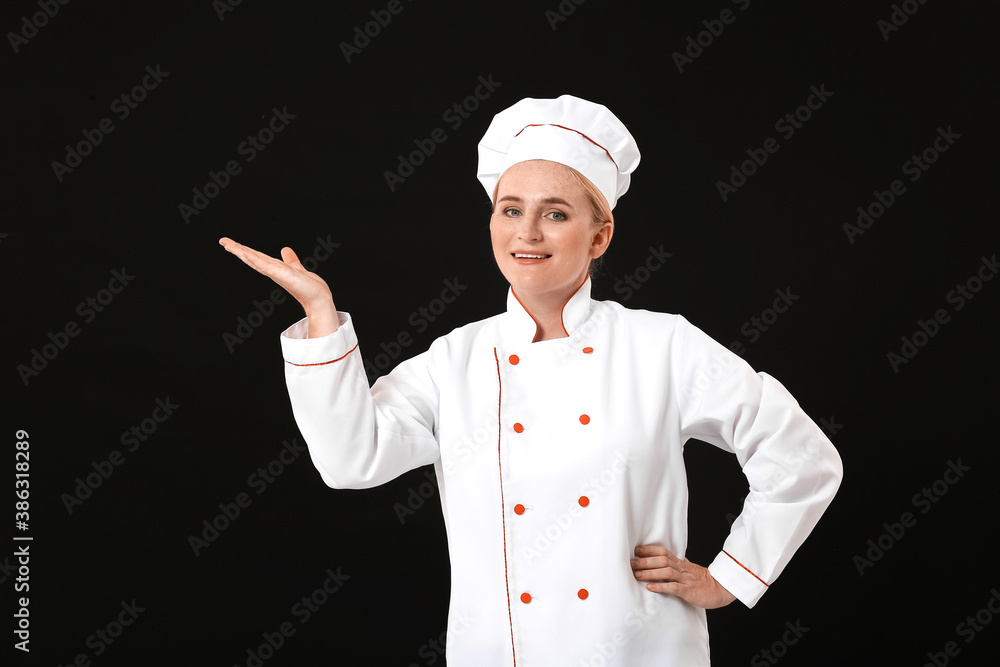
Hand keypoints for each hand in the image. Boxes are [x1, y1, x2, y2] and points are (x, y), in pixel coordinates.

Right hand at [219, 237, 338, 337]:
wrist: (319, 297)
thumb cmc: (308, 286)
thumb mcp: (296, 268)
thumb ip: (290, 260)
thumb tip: (285, 249)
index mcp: (274, 268)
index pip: (256, 257)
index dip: (244, 250)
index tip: (231, 244)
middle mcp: (273, 271)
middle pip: (252, 258)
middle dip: (237, 249)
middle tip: (223, 241)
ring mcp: (276, 273)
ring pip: (256, 260)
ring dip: (242, 253)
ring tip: (229, 245)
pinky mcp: (282, 275)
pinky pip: (266, 266)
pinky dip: (256, 260)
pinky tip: (246, 254)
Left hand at [630, 545, 735, 608]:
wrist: (720, 588)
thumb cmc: (704, 580)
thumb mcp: (690, 569)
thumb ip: (679, 564)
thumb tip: (668, 558)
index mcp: (681, 563)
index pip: (663, 552)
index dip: (649, 550)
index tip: (636, 550)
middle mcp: (681, 569)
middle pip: (661, 560)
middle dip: (644, 561)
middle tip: (630, 563)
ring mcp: (685, 579)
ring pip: (665, 572)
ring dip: (649, 573)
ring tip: (636, 575)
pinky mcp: (688, 591)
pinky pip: (673, 587)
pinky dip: (661, 587)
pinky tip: (650, 588)